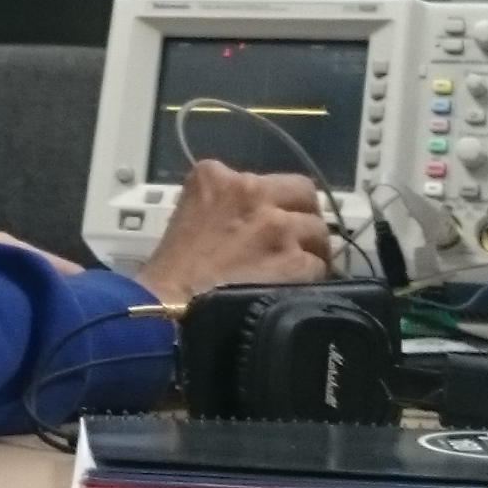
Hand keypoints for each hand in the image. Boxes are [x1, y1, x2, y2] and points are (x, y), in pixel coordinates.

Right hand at [134, 161, 329, 304]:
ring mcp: (277, 228)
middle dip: (302, 216)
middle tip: (293, 239)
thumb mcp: (188, 213)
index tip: (268, 220)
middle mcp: (253, 194)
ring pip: (317, 232)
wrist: (169, 308)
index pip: (268, 179)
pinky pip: (318, 266)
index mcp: (219, 179)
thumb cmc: (172, 270)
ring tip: (293, 269)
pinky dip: (309, 279)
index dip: (273, 202)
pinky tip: (293, 289)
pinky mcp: (294, 262)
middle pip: (304, 195)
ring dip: (309, 250)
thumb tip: (248, 214)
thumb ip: (221, 202)